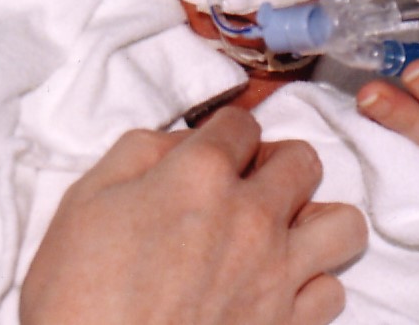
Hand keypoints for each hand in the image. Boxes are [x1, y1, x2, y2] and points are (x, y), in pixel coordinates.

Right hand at [19, 106, 367, 324]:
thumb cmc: (76, 296)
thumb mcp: (84, 202)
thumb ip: (139, 153)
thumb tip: (180, 142)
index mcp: (199, 175)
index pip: (242, 123)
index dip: (225, 133)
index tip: (212, 152)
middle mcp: (251, 216)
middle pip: (303, 160)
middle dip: (276, 164)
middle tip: (246, 187)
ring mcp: (276, 274)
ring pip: (342, 224)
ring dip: (314, 221)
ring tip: (280, 234)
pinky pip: (332, 291)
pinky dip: (311, 286)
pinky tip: (277, 288)